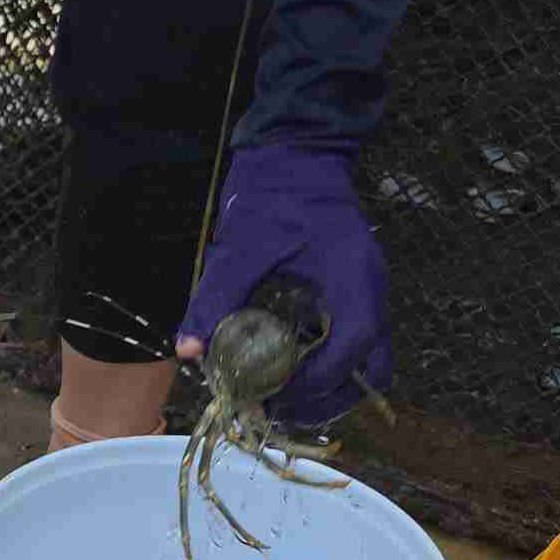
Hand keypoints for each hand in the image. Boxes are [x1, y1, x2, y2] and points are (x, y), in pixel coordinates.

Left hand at [175, 145, 391, 425]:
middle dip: (326, 398)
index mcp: (353, 278)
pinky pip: (353, 344)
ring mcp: (366, 292)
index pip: (351, 351)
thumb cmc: (273, 193)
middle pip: (371, 369)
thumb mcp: (239, 248)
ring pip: (368, 362)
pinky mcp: (352, 292)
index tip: (271, 396)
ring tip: (279, 398)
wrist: (295, 151)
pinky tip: (285, 371)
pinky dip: (327, 367)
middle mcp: (370, 290)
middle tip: (275, 408)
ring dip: (329, 388)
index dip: (314, 383)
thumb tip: (188, 350)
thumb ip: (216, 298)